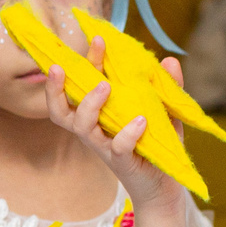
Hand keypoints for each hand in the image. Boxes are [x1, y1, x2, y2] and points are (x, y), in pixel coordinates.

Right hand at [45, 44, 192, 218]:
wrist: (164, 187)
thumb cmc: (157, 147)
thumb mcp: (164, 111)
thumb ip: (166, 88)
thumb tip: (169, 60)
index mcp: (98, 115)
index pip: (81, 86)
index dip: (85, 63)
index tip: (98, 39)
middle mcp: (94, 130)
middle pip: (60, 110)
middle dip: (56, 88)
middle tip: (61, 66)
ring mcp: (105, 147)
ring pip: (80, 126)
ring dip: (89, 104)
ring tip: (106, 86)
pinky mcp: (121, 162)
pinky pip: (118, 147)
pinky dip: (128, 133)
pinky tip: (141, 121)